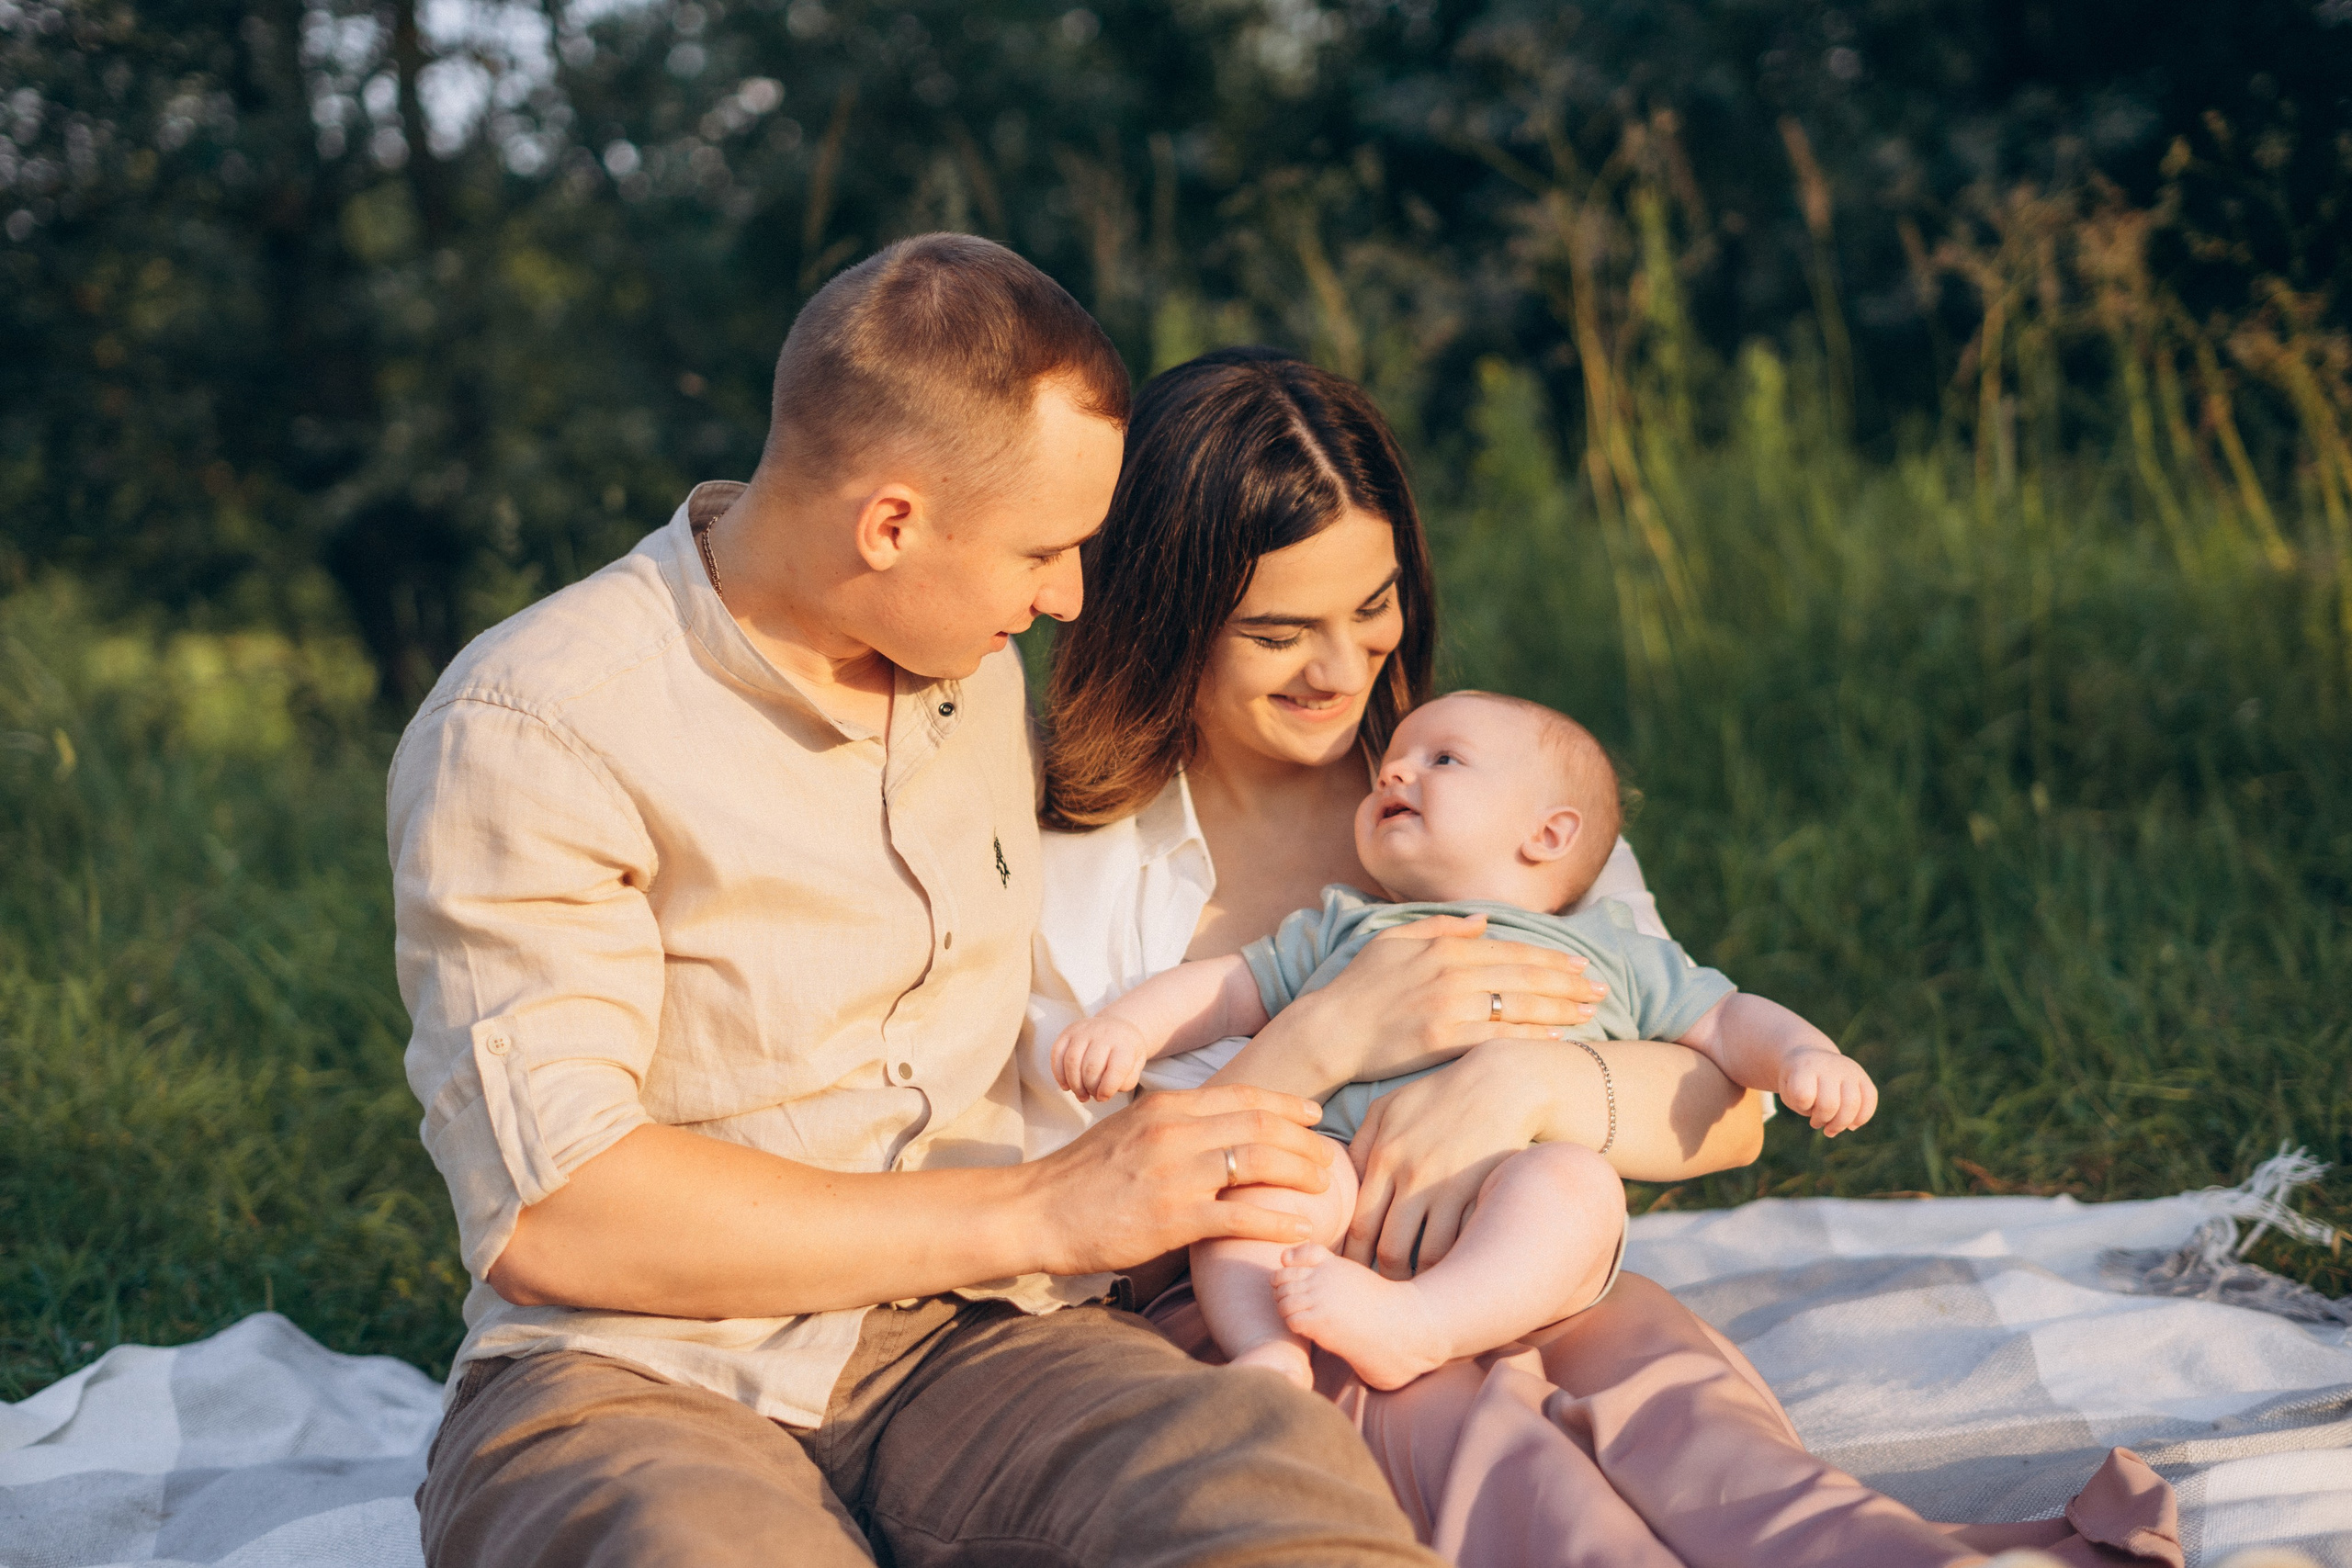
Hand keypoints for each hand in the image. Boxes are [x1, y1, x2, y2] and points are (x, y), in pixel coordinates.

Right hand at [1018, 1084, 1339, 1276]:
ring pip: (1257, 1162)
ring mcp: (1174, 1174)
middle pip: (1259, 1125)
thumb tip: (1212, 1130)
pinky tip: (1302, 1227)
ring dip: (1299, 1172)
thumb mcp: (1127, 1130)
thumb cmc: (1080, 1177)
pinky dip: (1278, 1220)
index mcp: (1166, 1107)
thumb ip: (1170, 1125)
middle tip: (1328, 1157)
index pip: (1242, 1095)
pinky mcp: (1172, 1219)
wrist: (1035, 1211)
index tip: (1313, 1114)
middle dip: (1302, 1140)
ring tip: (1323, 1186)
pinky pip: (1240, 1216)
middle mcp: (1174, 1132)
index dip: (1285, 1103)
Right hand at [1052, 1016, 1148, 1101]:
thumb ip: (1125, 1081)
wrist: (1116, 1025)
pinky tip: (1066, 1085)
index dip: (1108, 1089)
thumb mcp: (1136, 1065)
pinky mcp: (1068, 1032)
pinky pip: (1057, 1053)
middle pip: (1091, 1067)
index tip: (1103, 1097)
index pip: (1117, 1068)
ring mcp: (1084, 1031)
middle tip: (1092, 1095)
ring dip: (1074, 1084)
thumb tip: (1104, 1092)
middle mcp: (1104, 1034)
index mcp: (1125, 1043)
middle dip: (1089, 1088)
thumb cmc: (1125, 1049)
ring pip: (1072, 1061)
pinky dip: (1059, 1074)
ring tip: (1080, 1094)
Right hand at [1270, 914, 1610, 1089]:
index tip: (1579, 964)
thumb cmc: (1359, 985)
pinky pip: (1497, 1036)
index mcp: (1444, 946)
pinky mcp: (1442, 1040)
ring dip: (1560, 1009)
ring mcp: (1448, 1006)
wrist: (1330, 1029)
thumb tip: (1481, 921)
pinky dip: (1529, 1036)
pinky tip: (1556, 1039)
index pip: (1511, 949)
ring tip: (1590, 1012)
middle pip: (1524, 975)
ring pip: (1518, 1005)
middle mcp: (1452, 973)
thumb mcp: (1393, 940)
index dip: (1550, 957)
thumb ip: (1440, 927)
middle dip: (1568, 982)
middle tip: (1600, 989)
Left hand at [1342, 1039, 1550, 1278]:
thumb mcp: (1387, 1109)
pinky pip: (1461, 1243)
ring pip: (1426, 1255)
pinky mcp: (1480, 1193)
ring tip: (1417, 1295)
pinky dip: (1453, 1264)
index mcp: (1382, 1157)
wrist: (1501, 1084)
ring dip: (1421, 1280)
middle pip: (1389, 1249)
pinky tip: (1449, 1273)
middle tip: (1384, 1297)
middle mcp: (1411, 1176)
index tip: (1354, 1277)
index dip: (1354, 1261)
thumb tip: (1342, 1186)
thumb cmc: (1437, 1096)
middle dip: (1384, 1281)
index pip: (1360, 1227)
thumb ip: (1360, 1146)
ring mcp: (1448, 1187)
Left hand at [1778, 1049, 1877, 1135]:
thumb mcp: (1790, 1095)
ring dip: (1840, 1124)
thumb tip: (1838, 1128)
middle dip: (1821, 1121)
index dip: (1801, 1106)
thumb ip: (1809, 1110)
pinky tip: (1851, 1125)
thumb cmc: (1797, 1083)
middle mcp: (1828, 1065)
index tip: (1800, 1103)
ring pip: (1852, 1104)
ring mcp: (1848, 1069)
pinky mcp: (1862, 1076)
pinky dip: (1862, 1118)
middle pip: (1830, 1104)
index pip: (1804, 1094)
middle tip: (1815, 1122)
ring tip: (1831, 1128)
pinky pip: (1870, 1099)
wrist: (1808, 1057)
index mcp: (1804, 1067)